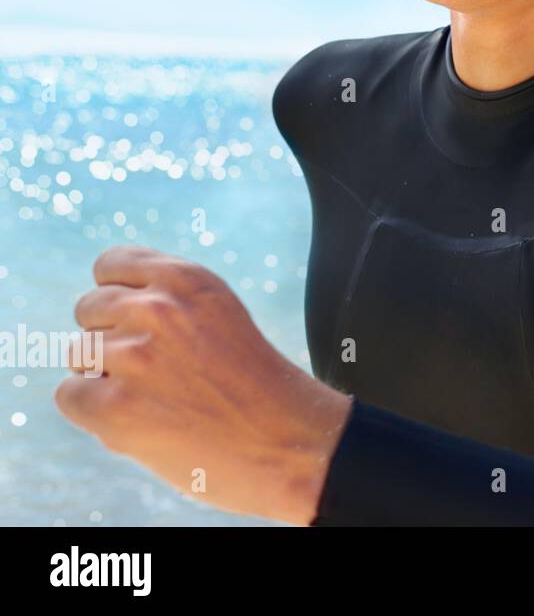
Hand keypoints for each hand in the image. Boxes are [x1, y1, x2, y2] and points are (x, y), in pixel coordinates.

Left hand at [54, 245, 352, 524]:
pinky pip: (70, 395)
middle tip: (156, 370)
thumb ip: (170, 303)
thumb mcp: (220, 317)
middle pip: (89, 309)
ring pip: (78, 354)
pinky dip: (95, 412)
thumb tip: (104, 310)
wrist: (289, 442)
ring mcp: (135, 356)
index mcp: (189, 280)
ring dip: (106, 376)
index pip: (111, 264)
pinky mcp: (115, 406)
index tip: (137, 321)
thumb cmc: (256, 385)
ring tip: (158, 398)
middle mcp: (158, 308)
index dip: (118, 295)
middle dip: (111, 337)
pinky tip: (141, 420)